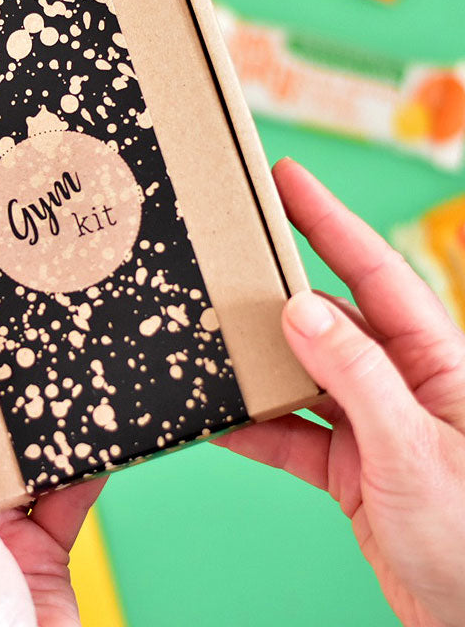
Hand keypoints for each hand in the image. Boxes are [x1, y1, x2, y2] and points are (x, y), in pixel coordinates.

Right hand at [215, 158, 464, 626]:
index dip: (328, 219)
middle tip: (227, 259)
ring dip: (258, 366)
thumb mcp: (413, 448)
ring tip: (211, 341)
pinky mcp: (349, 467)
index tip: (286, 178)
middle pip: (327, 319)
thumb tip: (300, 310)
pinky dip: (255, 429)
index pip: (373, 270)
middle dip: (276, 290)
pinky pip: (291, 435)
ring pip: (302, 375)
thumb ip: (355, 375)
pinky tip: (220, 421)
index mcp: (434, 359)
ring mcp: (372, 424)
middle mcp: (400, 382)